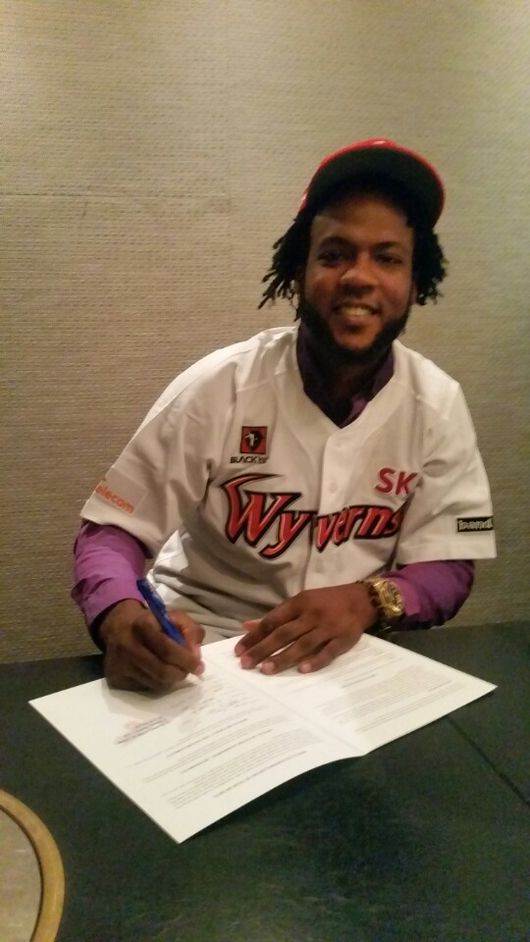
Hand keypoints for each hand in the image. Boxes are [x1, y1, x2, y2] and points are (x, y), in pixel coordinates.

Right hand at [99, 599, 204, 690]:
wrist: (118, 627)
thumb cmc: (152, 623)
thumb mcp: (175, 617)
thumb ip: (191, 631)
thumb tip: (195, 655)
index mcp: (142, 625)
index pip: (167, 649)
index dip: (186, 660)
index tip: (199, 666)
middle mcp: (128, 646)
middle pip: (161, 671)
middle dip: (180, 673)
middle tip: (187, 671)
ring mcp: (119, 664)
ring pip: (155, 683)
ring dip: (170, 679)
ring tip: (171, 668)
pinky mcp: (115, 679)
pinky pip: (145, 688)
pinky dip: (156, 682)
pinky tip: (155, 671)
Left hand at [234, 583, 376, 674]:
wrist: (361, 599)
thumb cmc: (325, 602)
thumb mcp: (299, 603)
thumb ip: (275, 616)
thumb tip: (247, 626)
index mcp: (299, 603)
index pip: (272, 621)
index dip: (255, 636)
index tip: (239, 650)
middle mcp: (311, 614)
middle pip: (284, 634)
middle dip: (263, 649)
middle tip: (246, 664)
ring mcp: (328, 627)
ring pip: (303, 644)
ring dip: (284, 657)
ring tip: (266, 670)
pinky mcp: (344, 639)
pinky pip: (328, 651)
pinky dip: (315, 660)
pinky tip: (302, 670)